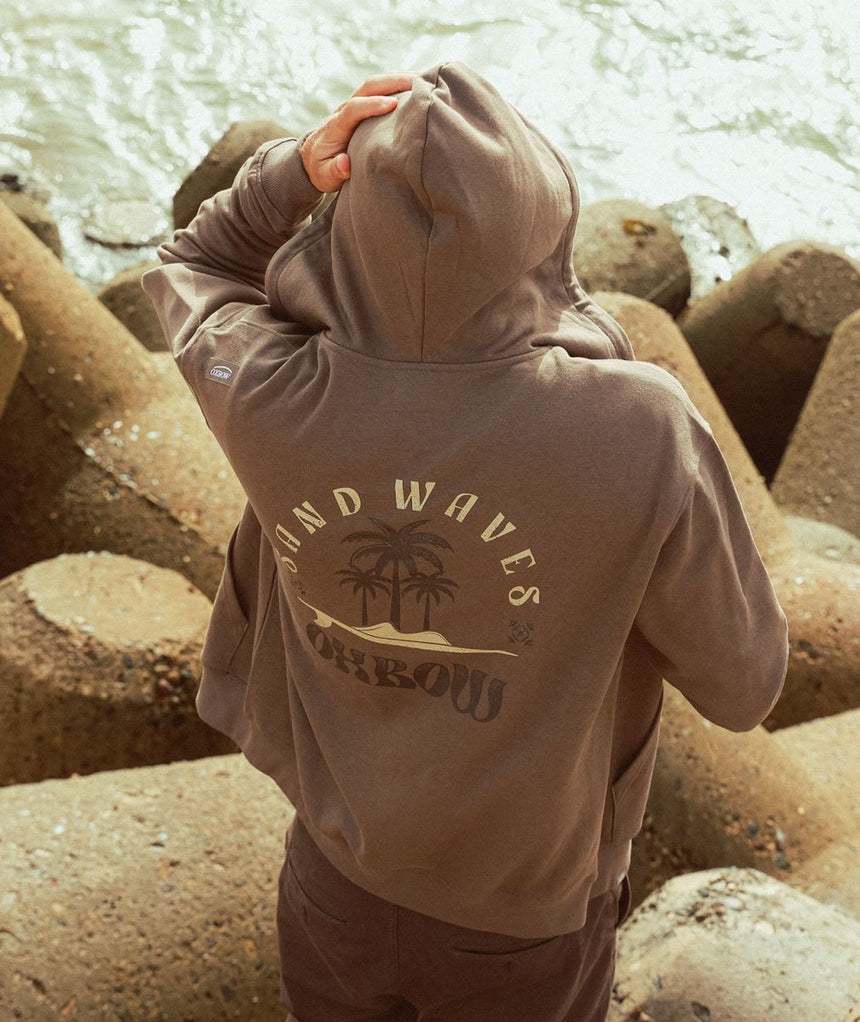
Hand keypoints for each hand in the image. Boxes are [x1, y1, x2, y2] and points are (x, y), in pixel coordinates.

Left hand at [300, 72, 415, 192]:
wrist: (313, 158)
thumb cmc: (322, 169)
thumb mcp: (325, 176)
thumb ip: (334, 171)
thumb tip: (345, 163)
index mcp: (335, 127)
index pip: (354, 108)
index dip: (373, 104)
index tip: (393, 104)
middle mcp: (344, 110)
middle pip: (367, 86)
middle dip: (392, 82)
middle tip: (418, 83)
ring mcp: (354, 105)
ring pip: (375, 84)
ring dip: (398, 78)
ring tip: (424, 80)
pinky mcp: (362, 106)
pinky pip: (380, 89)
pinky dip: (398, 83)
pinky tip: (417, 86)